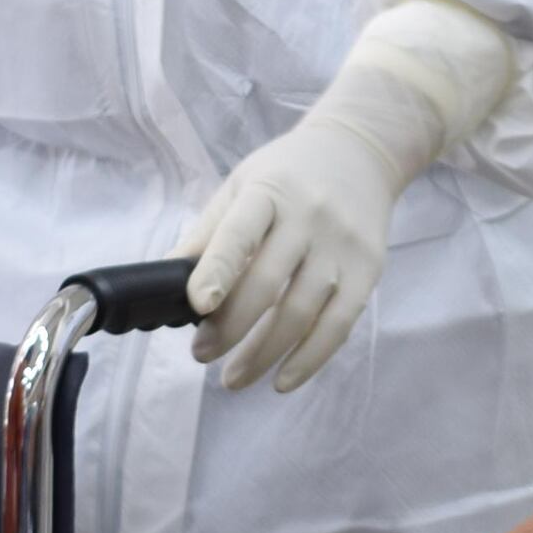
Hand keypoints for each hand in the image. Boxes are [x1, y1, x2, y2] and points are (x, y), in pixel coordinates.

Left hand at [183, 118, 410, 393]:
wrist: (361, 153)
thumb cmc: (288, 174)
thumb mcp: (241, 185)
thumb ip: (208, 233)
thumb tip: (164, 280)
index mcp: (269, 191)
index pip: (241, 232)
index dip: (218, 270)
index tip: (198, 306)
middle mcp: (309, 217)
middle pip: (268, 282)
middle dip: (231, 327)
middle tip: (201, 355)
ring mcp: (342, 246)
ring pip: (302, 311)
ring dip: (264, 353)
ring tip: (233, 379)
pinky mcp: (368, 271)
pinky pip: (339, 326)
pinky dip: (309, 360)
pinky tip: (282, 380)